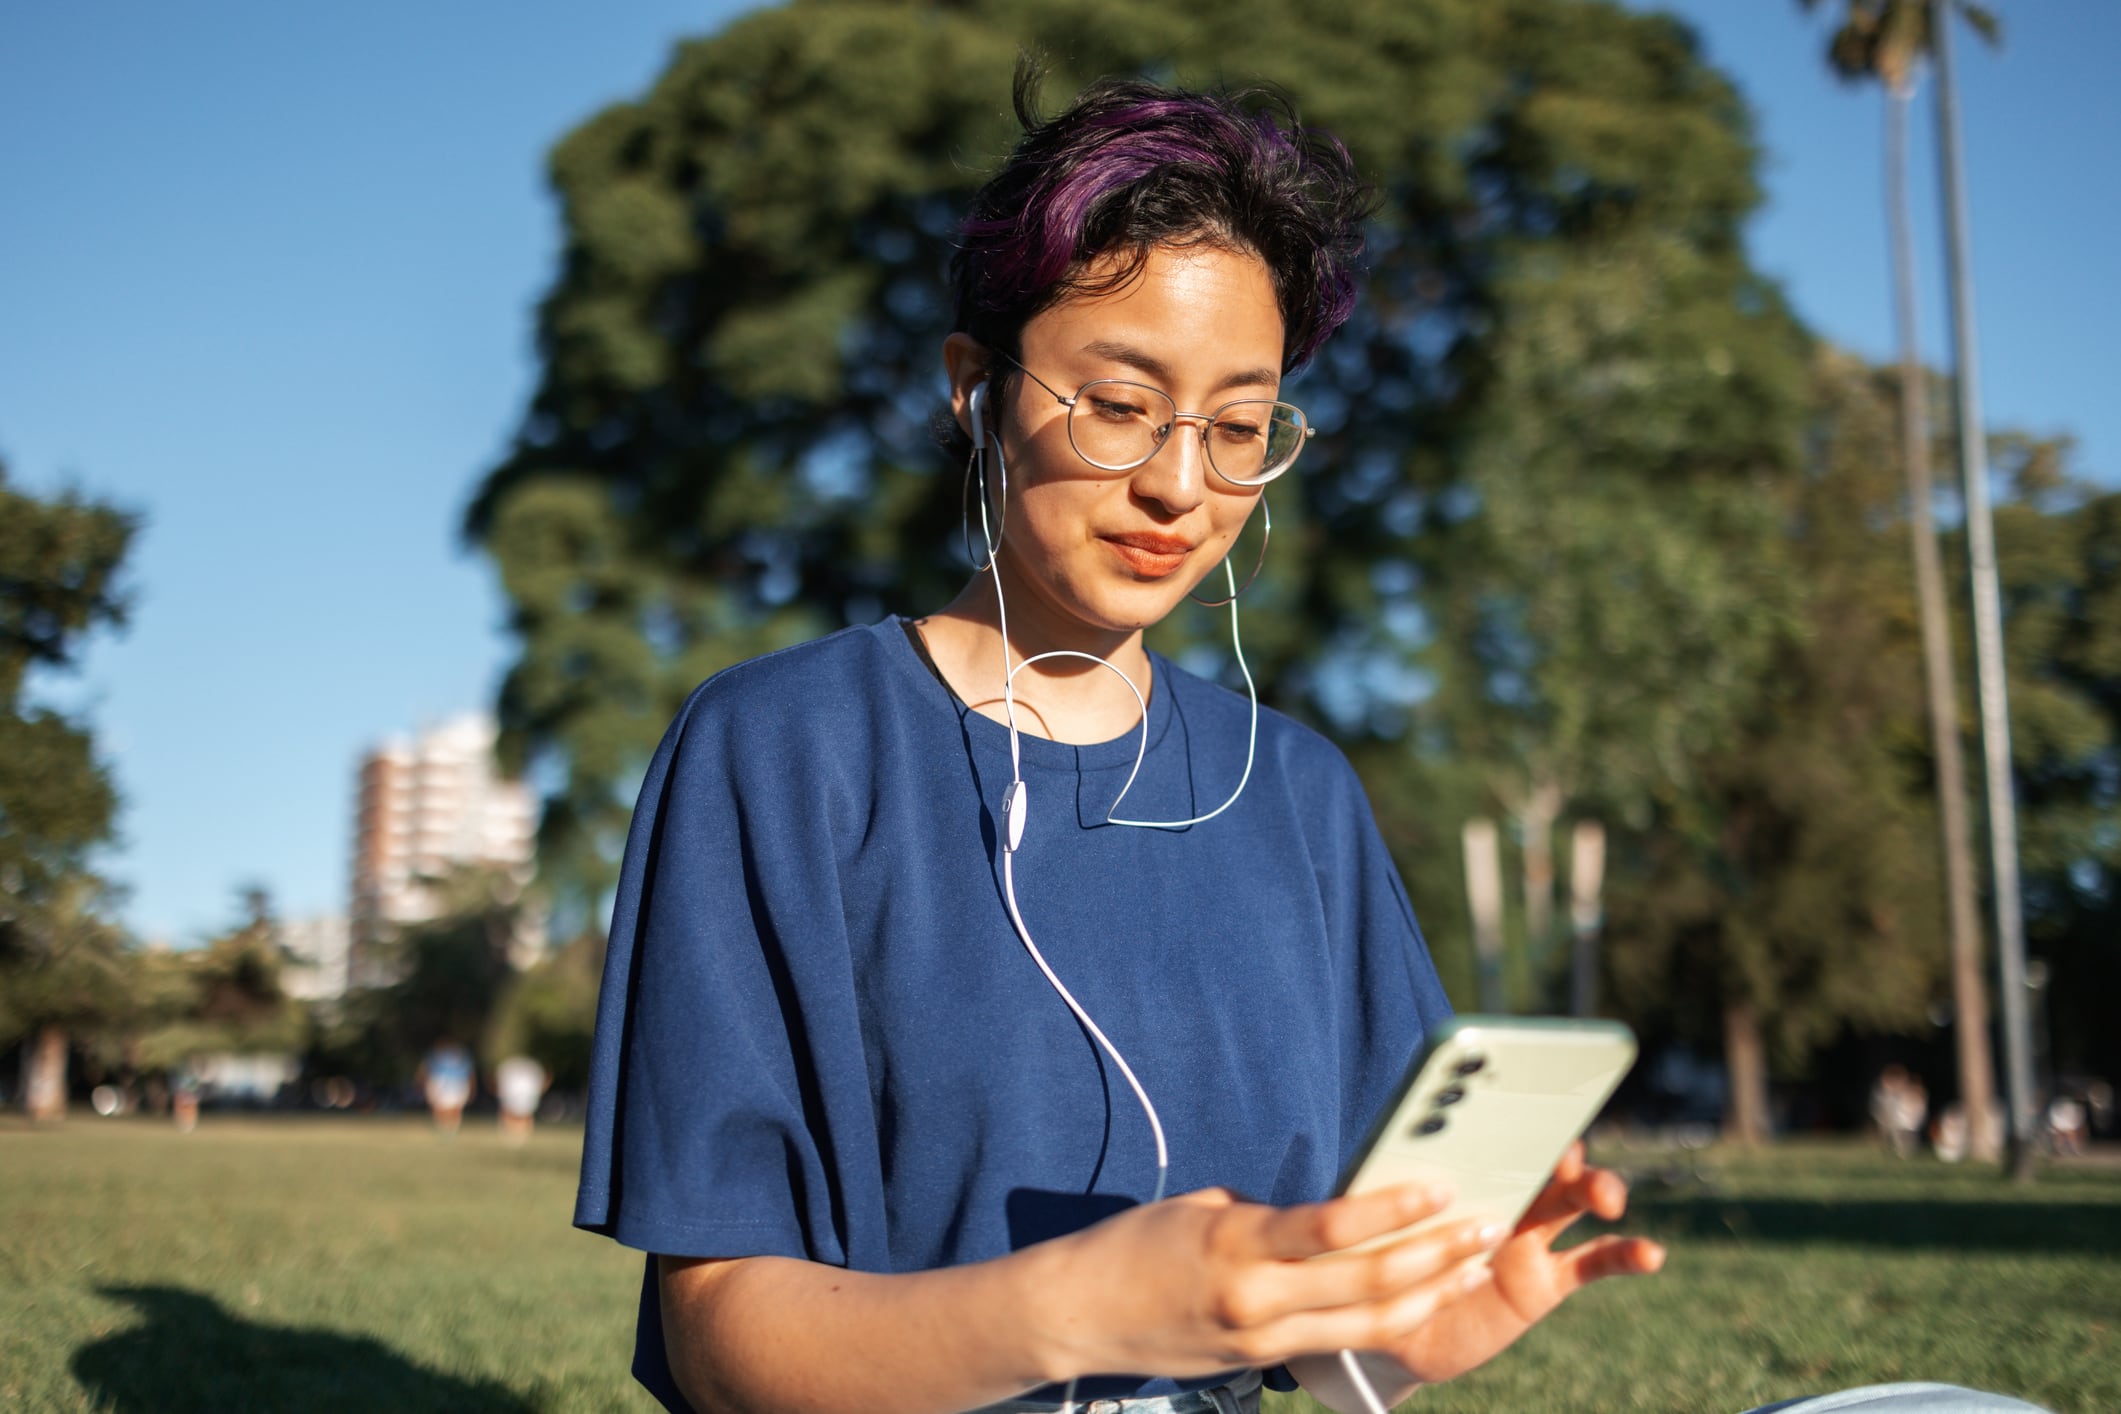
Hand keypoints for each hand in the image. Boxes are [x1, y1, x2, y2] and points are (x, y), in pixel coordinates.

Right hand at [1027, 1181, 1510, 1384]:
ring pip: (1368, 1324)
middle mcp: (1256, 1299)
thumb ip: (1269, 1218)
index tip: (1440, 1187)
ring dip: (1430, 1292)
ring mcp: (1263, 1340)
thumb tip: (1334, 1217)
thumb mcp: (1202, 1209)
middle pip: (1367, 1284)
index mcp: (1237, 1245)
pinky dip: (1390, 1318)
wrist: (1079, 1315)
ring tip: (1476, 1263)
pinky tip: (1425, 1297)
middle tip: (1488, 1225)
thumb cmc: (1135, 1245)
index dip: (1393, 1212)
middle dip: (1436, 1254)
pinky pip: (1341, 1342)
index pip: (1330, 1229)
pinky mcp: (1263, 1363)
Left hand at [1351, 1141, 1665, 1389]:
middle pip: (1545, 1159)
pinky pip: (1594, 1262)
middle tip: (1566, 1154)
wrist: (1395, 1327)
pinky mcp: (1546, 1281)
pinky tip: (1651, 1253)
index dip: (1517, 1113)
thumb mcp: (1380, 1225)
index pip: (1497, 1129)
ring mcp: (1531, 1236)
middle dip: (1562, 1151)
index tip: (1529, 1099)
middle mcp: (1503, 1193)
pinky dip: (1626, 1254)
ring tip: (1609, 1197)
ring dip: (1600, 1189)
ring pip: (1576, 1200)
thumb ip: (1393, 1193)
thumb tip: (1384, 1156)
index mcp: (1464, 1168)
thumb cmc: (1383, 1259)